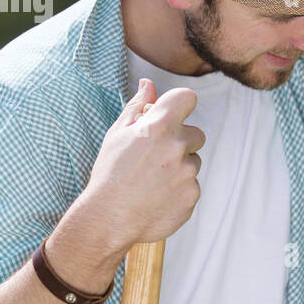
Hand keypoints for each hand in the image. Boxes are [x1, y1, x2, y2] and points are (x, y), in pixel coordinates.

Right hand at [81, 78, 206, 250]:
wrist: (108, 218)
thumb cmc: (110, 174)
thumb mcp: (118, 134)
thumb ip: (137, 106)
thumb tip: (148, 85)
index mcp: (158, 126)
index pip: (187, 98)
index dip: (180, 105)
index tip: (172, 115)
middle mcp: (177, 147)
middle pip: (196, 134)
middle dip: (180, 141)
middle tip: (153, 158)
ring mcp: (187, 173)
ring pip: (193, 162)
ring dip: (179, 167)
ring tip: (152, 181)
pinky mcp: (192, 195)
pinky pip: (192, 186)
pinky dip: (179, 189)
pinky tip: (157, 196)